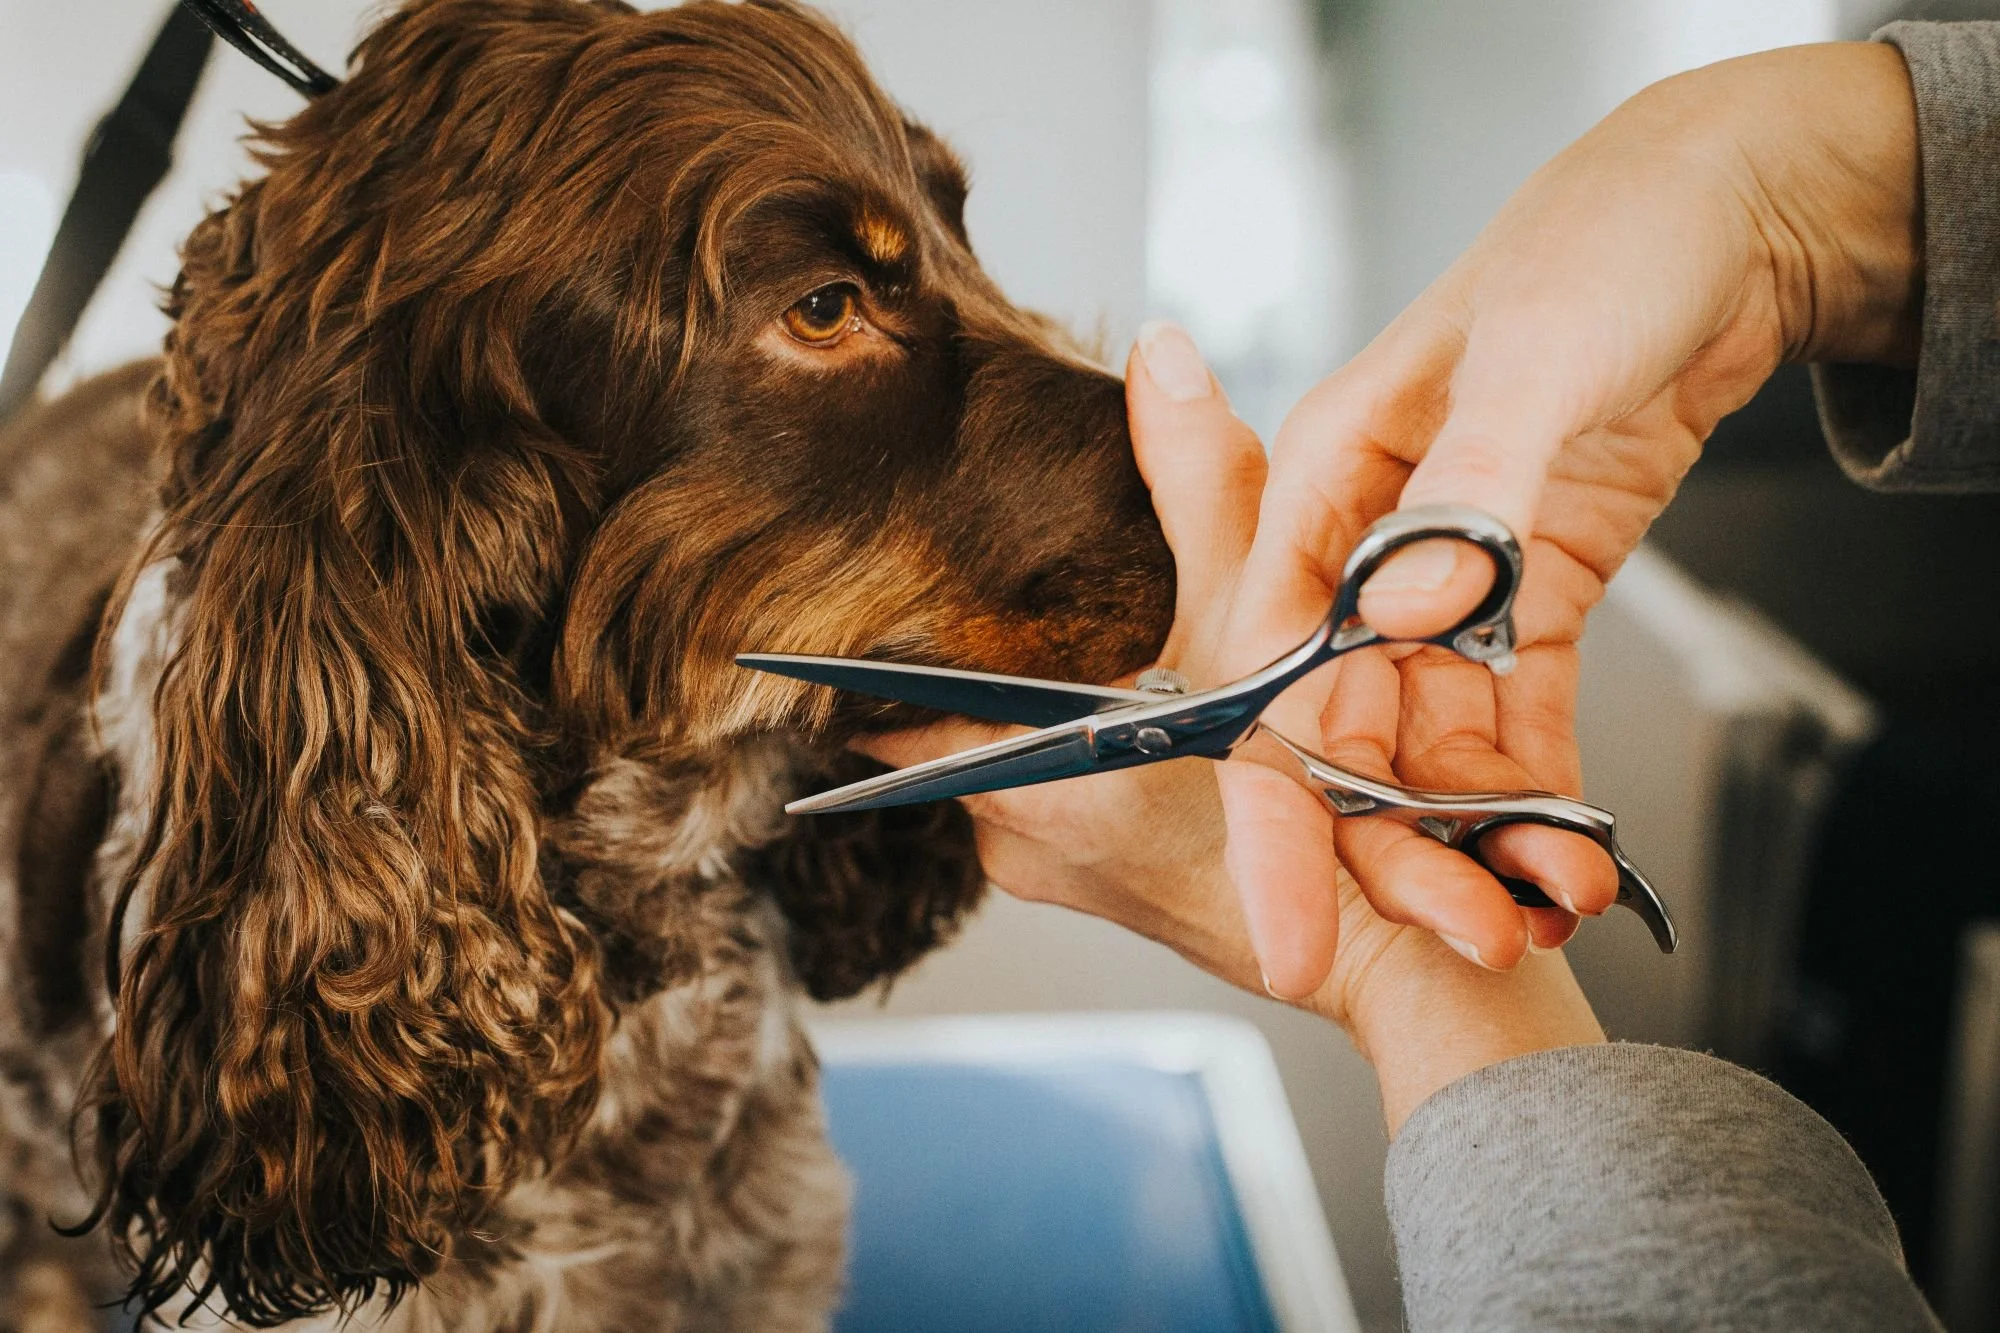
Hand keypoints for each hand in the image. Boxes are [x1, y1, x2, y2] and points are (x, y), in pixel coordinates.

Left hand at [865, 328, 1603, 1132]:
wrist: (1386, 958)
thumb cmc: (1324, 817)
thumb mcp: (1264, 615)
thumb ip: (1203, 483)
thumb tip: (1160, 356)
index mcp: (1020, 778)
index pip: (887, 697)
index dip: (888, 633)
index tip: (886, 575)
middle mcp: (1011, 837)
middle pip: (949, 714)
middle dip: (982, 648)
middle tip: (1008, 573)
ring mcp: (1050, 868)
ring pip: (1004, 751)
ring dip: (1036, 694)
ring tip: (1078, 626)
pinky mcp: (1092, 883)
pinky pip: (1050, 790)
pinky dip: (1076, 741)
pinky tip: (1131, 697)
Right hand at [1221, 41, 1922, 996]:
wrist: (1722, 221)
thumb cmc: (1603, 249)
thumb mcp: (1535, 359)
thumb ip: (1461, 498)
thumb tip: (1407, 615)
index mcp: (1321, 486)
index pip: (1276, 674)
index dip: (1285, 809)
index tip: (1303, 932)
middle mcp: (1363, 552)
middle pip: (1349, 736)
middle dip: (1399, 852)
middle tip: (1482, 939)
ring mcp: (1445, 588)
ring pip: (1428, 750)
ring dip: (1478, 842)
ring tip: (1551, 910)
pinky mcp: (1523, 607)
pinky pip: (1512, 726)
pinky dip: (1536, 799)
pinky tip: (1573, 863)